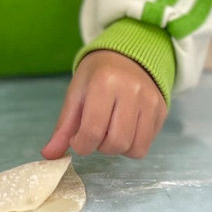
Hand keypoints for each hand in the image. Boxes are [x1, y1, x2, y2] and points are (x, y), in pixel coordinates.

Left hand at [42, 51, 166, 160]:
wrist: (127, 56)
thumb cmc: (96, 75)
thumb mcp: (76, 94)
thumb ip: (64, 126)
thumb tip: (49, 155)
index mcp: (104, 83)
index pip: (92, 130)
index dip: (81, 144)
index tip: (78, 139)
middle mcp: (132, 91)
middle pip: (116, 143)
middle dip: (100, 147)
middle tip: (94, 133)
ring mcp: (150, 101)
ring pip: (133, 148)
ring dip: (116, 148)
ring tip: (109, 131)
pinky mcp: (161, 110)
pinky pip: (145, 145)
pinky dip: (131, 146)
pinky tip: (124, 131)